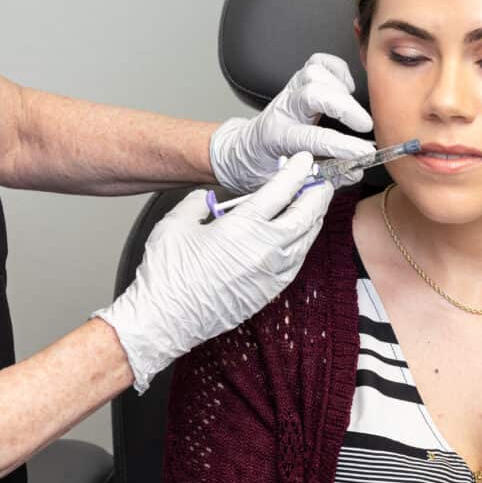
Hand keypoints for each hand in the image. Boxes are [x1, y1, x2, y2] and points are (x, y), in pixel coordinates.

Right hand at [95, 153, 333, 391]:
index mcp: (242, 227)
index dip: (296, 171)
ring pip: (305, 240)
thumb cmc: (166, 275)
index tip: (303, 161)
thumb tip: (210, 199)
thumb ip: (198, 203)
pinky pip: (295, 263)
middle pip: (305, 215)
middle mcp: (264, 250)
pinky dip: (301, 245)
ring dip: (312, 219)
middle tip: (318, 182)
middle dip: (316, 194)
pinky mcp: (268, 292)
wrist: (163, 321)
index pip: (282, 190)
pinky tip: (296, 238)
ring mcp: (269, 274)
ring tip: (311, 206)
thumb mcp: (177, 223)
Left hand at [209, 52, 374, 192]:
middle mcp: (281, 110)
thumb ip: (325, 177)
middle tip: (366, 125)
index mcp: (276, 138)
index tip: (364, 152)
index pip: (311, 137)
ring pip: (313, 73)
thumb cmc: (265, 167)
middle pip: (312, 94)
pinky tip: (346, 88)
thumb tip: (355, 171)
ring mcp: (288, 92)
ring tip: (352, 108)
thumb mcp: (290, 181)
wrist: (244, 151)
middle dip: (345, 108)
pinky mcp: (296, 82)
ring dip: (338, 87)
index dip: (342, 145)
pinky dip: (337, 70)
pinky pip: (317, 62)